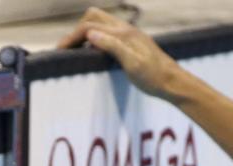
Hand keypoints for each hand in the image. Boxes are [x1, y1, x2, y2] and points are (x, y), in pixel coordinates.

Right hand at [57, 7, 183, 99]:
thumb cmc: (153, 77)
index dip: (72, 37)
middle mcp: (125, 29)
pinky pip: (107, 32)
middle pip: (94, 17)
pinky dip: (94, 38)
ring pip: (100, 23)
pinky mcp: (130, 42)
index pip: (90, 27)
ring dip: (85, 32)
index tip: (59, 51)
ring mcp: (128, 34)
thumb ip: (112, 46)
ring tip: (76, 50)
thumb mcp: (132, 64)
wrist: (172, 82)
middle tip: (67, 48)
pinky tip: (93, 53)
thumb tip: (90, 34)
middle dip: (77, 29)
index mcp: (123, 33)